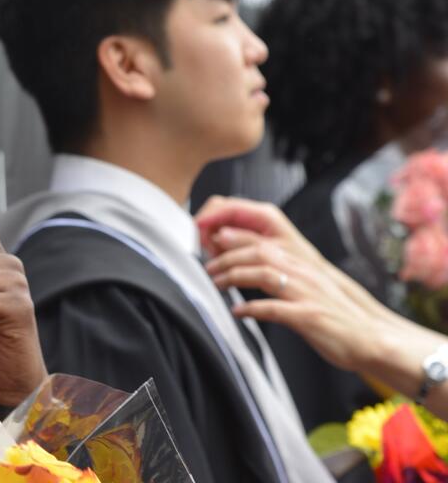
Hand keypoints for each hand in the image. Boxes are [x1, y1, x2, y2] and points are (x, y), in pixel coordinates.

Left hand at [195, 196, 395, 371]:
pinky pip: (274, 309)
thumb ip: (282, 276)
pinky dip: (251, 309)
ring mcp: (306, 294)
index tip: (212, 246)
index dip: (233, 241)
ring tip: (215, 284)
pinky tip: (237, 313)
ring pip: (263, 274)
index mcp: (302, 264)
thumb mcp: (308, 288)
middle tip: (207, 268)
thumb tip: (250, 271)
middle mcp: (304, 273)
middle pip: (258, 252)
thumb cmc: (336, 315)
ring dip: (233, 277)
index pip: (262, 241)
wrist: (372, 338)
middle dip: (226, 257)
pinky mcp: (309, 317)